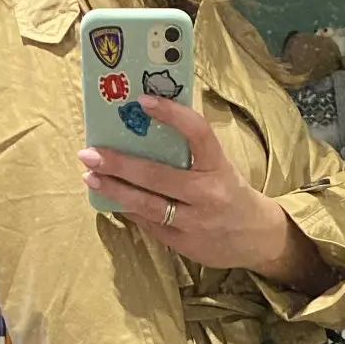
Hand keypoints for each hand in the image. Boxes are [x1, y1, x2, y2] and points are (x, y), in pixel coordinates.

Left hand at [79, 96, 329, 287]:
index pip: (198, 133)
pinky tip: (109, 197)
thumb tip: (148, 124)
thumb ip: (192, 151)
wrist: (254, 238)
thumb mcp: (220, 167)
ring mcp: (194, 222)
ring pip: (147, 205)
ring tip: (90, 176)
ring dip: (114, 189)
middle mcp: (207, 195)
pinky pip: (148, 224)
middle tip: (90, 152)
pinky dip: (127, 209)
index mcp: (219, 167)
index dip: (172, 115)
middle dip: (120, 164)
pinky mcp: (182, 243)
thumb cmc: (230, 193)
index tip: (144, 100)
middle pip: (157, 176)